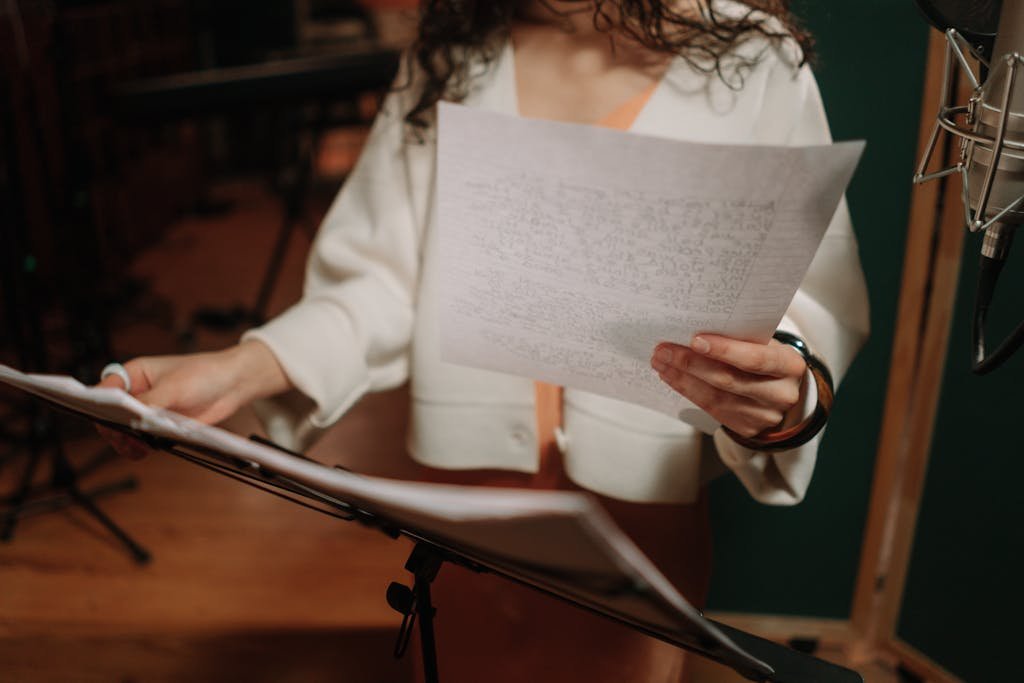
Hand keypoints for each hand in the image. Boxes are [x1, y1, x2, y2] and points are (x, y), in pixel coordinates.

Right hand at [96, 340, 290, 456]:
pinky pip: (144, 440)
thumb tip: (131, 418)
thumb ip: (150, 402)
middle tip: (124, 439)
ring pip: (125, 431)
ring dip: (127, 441)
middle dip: (114, 429)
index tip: (102, 419)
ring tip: (138, 447)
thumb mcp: (175, 387)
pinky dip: (142, 447)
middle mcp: (138, 393)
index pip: (104, 392)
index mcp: (134, 375)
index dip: (98, 406)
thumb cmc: (204, 373)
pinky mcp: (162, 426)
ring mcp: (150, 411)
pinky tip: (147, 449)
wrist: (233, 384)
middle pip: (111, 416)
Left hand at [651, 334, 805, 438]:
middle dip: (691, 363)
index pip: (755, 358)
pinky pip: (711, 409)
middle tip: (664, 349)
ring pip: (715, 397)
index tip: (695, 340)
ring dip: (682, 378)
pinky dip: (687, 390)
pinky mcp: (746, 428)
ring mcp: (763, 415)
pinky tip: (671, 377)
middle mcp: (780, 393)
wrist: (784, 393)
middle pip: (728, 379)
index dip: (724, 350)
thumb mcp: (766, 345)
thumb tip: (695, 327)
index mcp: (789, 365)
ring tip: (661, 362)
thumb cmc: (769, 361)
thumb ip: (741, 338)